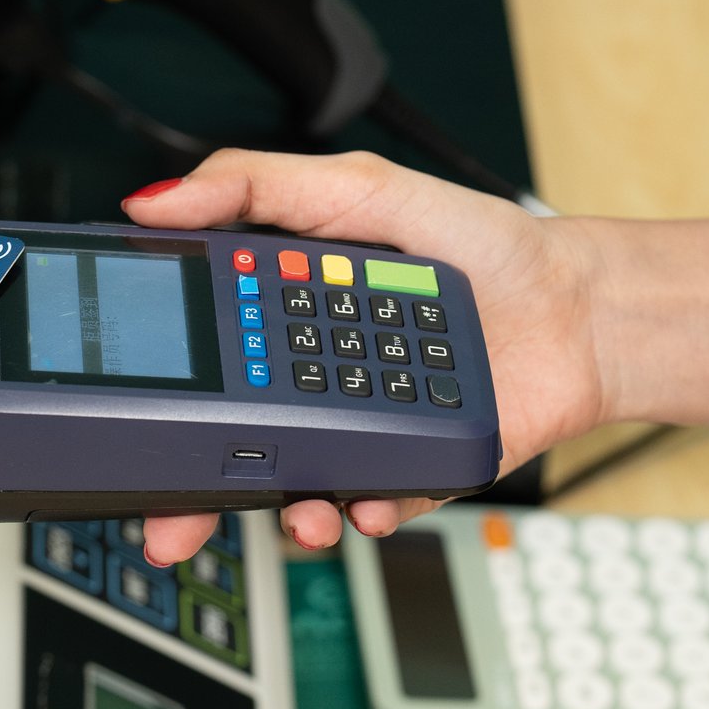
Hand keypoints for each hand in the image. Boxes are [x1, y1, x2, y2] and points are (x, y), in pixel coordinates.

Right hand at [122, 150, 609, 561]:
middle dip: (192, 498)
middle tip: (167, 522)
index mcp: (280, 318)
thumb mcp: (353, 188)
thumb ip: (249, 185)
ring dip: (287, 511)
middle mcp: (312, 382)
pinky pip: (374, 507)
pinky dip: (365, 511)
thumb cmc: (475, 243)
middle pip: (232, 449)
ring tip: (297, 512)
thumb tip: (154, 200)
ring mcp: (361, 432)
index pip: (201, 363)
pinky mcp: (414, 472)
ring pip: (298, 489)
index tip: (130, 419)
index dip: (160, 398)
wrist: (578, 304)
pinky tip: (365, 501)